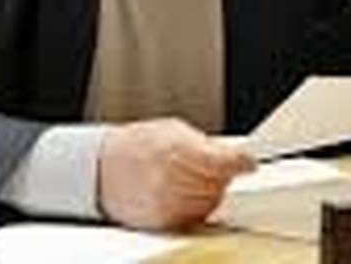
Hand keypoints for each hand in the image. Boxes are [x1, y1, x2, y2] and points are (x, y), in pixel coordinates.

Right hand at [97, 118, 255, 229]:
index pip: (223, 160)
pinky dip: (198, 206)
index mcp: (174, 148)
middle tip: (220, 167)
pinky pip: (194, 217)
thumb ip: (203, 143)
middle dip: (225, 174)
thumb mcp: (171, 130)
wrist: (101, 169)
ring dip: (213, 191)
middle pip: (219, 183)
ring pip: (210, 202)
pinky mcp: (160, 221)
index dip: (242, 161)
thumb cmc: (136, 145)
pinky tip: (189, 193)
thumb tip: (232, 153)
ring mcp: (165, 201)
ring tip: (200, 178)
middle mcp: (170, 177)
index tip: (249, 162)